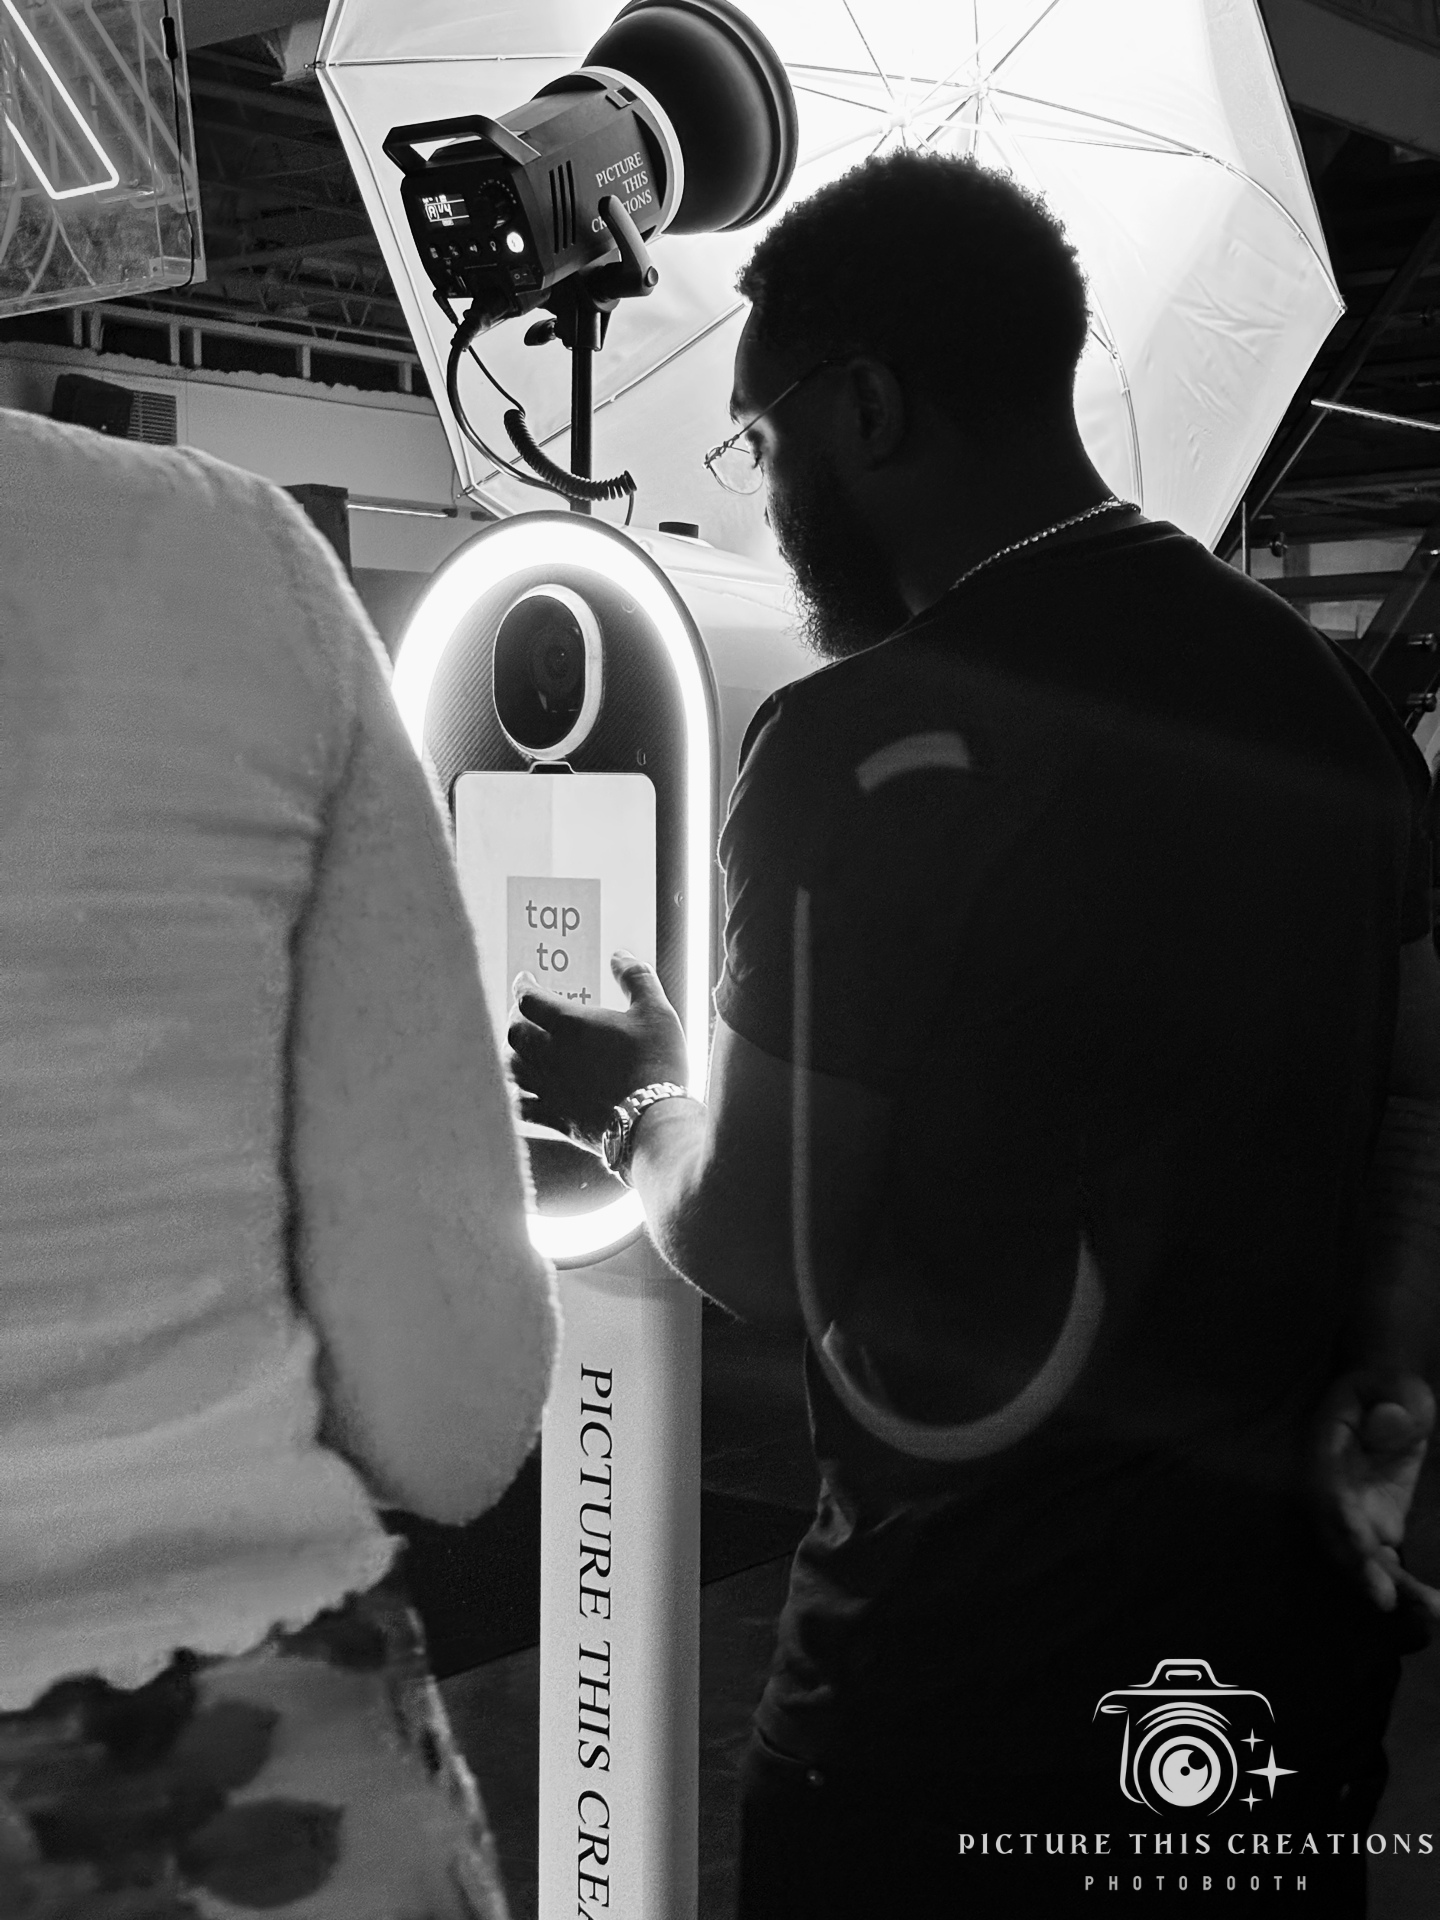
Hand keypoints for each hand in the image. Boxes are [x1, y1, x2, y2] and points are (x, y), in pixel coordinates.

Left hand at [507, 951, 688, 1152]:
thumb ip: (636, 978)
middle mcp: (552, 1056)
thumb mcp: (656, 1011)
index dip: (522, 986)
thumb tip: (618, 956)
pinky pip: (521, 1106)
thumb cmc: (657, 1062)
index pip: (529, 999)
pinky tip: (521, 1093)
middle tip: (523, 1013)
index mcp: (571, 1024)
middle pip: (514, 1033)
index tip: (524, 980)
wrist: (654, 1121)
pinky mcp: (557, 1118)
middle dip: (515, 1018)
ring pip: (512, 1068)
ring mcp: (551, 1089)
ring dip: (511, 1054)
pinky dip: (516, 1096)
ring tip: (518, 1048)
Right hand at [1312, 1369, 1439, 1615]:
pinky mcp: (1375, 1524)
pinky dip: (1406, 1583)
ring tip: (1427, 1609)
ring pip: (1359, 1554)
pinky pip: (1385, 1559)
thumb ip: (1397, 1400)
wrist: (1387, 1401)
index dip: (1341, 1515)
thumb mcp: (1398, 1386)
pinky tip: (1431, 1602)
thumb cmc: (1390, 1389)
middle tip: (1385, 1599)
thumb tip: (1390, 1424)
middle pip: (1335, 1532)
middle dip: (1358, 1567)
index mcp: (1325, 1444)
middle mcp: (1329, 1484)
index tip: (1363, 1542)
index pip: (1326, 1485)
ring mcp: (1351, 1508)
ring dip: (1387, 1584)